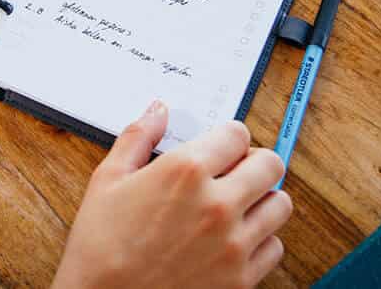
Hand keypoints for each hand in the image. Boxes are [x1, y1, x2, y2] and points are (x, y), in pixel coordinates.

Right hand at [53, 102, 291, 288]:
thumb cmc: (100, 245)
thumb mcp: (108, 179)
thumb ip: (138, 136)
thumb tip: (158, 109)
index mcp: (186, 171)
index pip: (238, 133)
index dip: (228, 136)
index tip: (220, 146)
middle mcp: (217, 204)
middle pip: (270, 164)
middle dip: (253, 161)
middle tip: (234, 171)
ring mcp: (233, 244)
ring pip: (280, 204)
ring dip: (262, 198)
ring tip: (237, 204)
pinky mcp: (240, 281)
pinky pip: (275, 247)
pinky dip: (261, 240)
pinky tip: (233, 239)